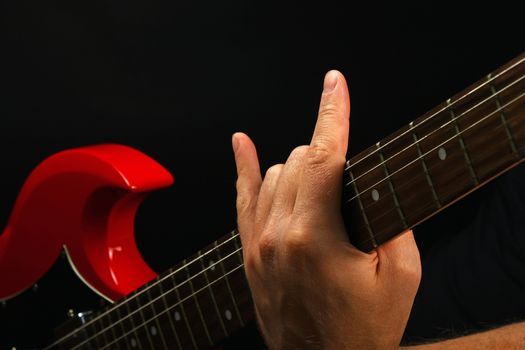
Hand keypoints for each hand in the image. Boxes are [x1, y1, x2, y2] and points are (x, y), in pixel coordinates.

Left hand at [232, 71, 420, 349]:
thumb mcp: (400, 277)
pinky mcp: (250, 254)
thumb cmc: (363, 328)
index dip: (332, 113)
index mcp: (314, 238)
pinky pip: (242, 199)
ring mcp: (258, 245)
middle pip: (298, 160)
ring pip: (273, 174)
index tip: (334, 83)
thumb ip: (390, 222)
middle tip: (351, 176)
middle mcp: (278, 236)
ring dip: (301, 167)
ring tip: (323, 187)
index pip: (324, 158)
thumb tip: (372, 188)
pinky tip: (242, 144)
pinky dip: (244, 168)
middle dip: (327, 152)